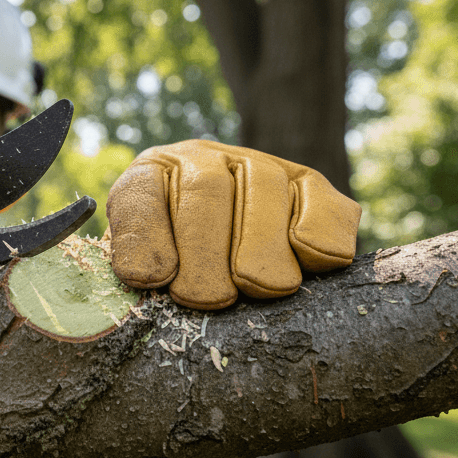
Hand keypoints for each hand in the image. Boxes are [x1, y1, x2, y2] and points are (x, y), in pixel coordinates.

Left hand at [106, 139, 360, 309]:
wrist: (217, 240)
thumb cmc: (171, 263)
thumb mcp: (139, 259)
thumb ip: (136, 258)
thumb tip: (144, 275)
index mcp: (152, 174)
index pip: (143, 193)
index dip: (147, 235)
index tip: (154, 280)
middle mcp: (204, 159)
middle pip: (206, 190)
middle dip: (207, 249)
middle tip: (211, 299)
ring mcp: (259, 166)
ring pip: (264, 187)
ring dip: (262, 243)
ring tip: (260, 287)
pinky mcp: (308, 185)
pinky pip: (321, 199)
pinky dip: (320, 226)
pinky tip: (311, 257)